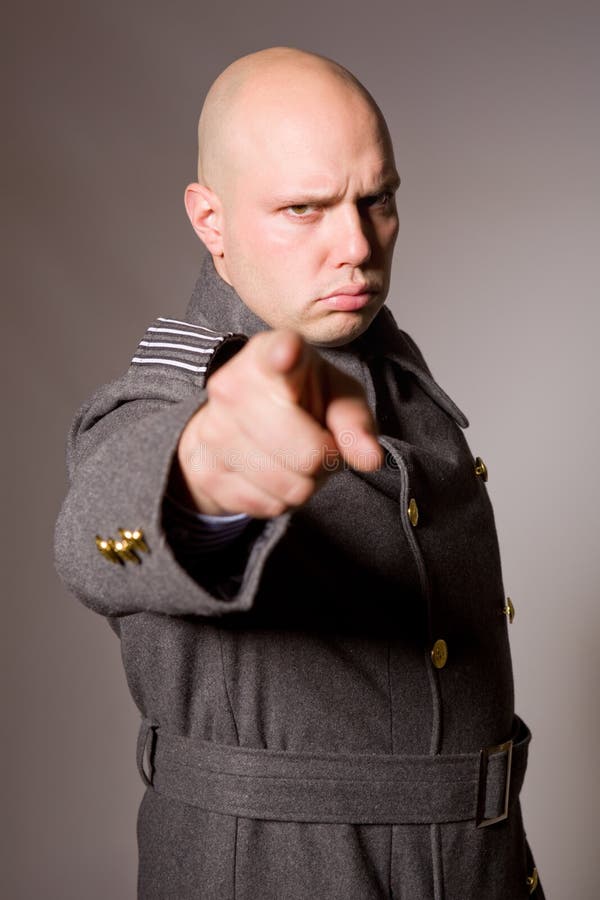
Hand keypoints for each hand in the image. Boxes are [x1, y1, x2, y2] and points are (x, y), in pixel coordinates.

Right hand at [173, 329, 382, 516]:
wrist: (236, 424)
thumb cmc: (298, 400)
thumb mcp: (335, 397)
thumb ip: (355, 422)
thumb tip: (369, 458)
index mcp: (270, 355)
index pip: (277, 355)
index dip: (284, 357)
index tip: (287, 355)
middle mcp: (233, 387)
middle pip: (307, 453)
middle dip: (326, 460)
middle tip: (320, 444)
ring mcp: (214, 430)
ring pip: (290, 486)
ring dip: (306, 483)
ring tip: (297, 459)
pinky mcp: (205, 470)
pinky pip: (268, 505)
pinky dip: (280, 499)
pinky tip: (273, 472)